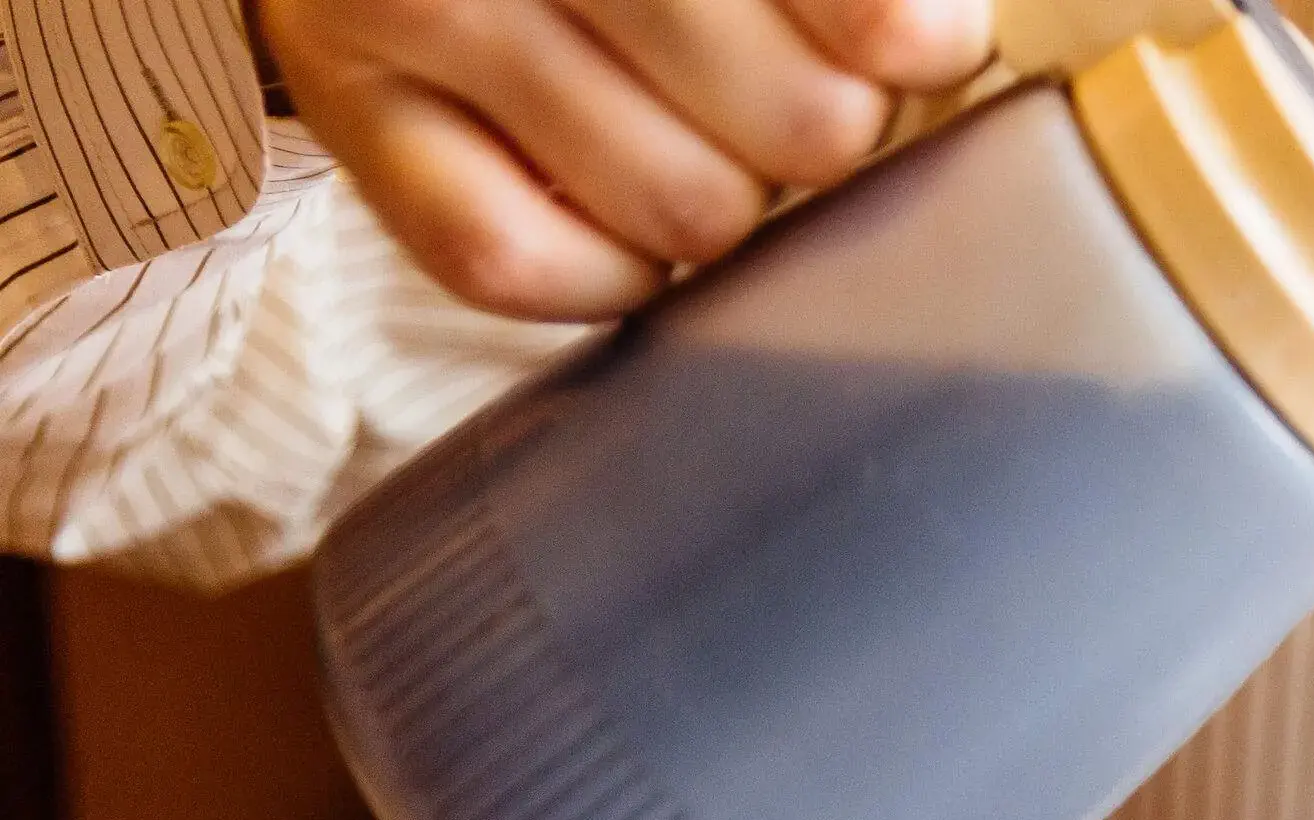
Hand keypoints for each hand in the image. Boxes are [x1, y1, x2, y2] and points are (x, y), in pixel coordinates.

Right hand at [262, 0, 990, 320]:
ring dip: (726, 204)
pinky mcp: (352, 111)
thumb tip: (933, 41)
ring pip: (682, 205)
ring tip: (700, 137)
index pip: (861, 10)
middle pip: (799, 121)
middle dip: (825, 131)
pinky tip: (622, 217)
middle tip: (792, 98)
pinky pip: (521, 263)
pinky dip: (605, 271)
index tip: (920, 49)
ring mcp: (413, 1)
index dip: (908, 38)